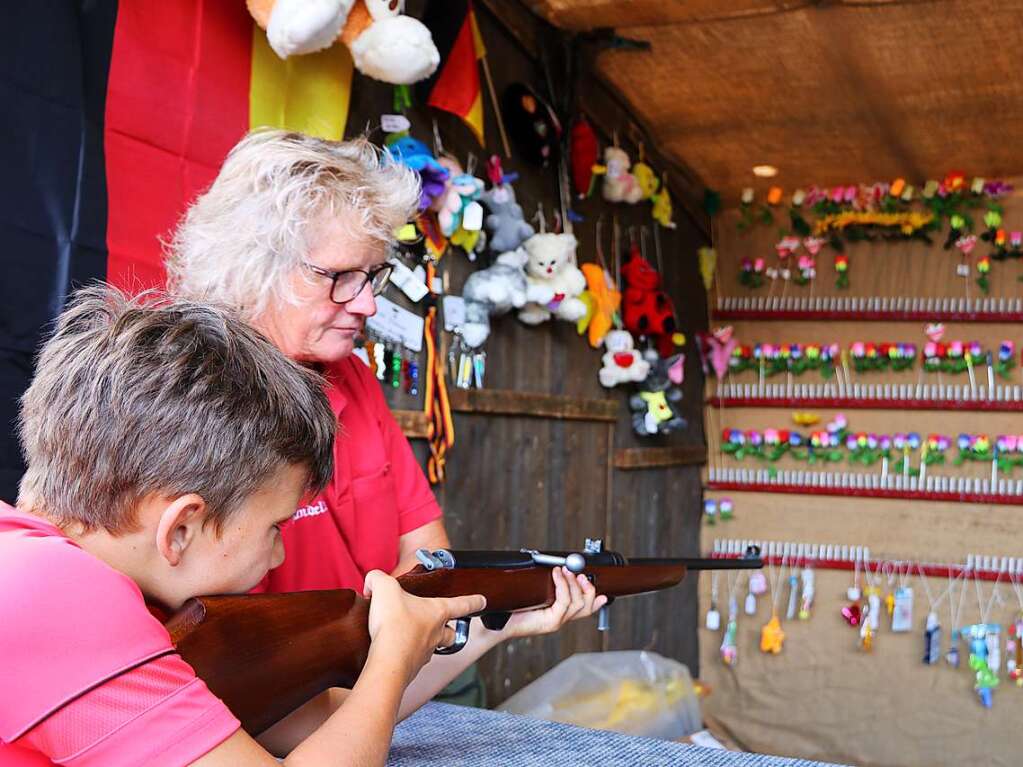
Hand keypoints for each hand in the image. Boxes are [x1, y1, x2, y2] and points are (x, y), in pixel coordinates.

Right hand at [363, 570, 484, 683]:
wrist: (387, 662)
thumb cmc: (394, 624)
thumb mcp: (384, 588)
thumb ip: (378, 579)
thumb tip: (372, 583)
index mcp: (437, 612)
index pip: (462, 604)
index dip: (473, 601)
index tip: (483, 601)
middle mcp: (436, 634)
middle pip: (451, 633)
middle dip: (450, 630)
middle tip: (444, 626)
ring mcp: (424, 653)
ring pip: (433, 648)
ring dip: (425, 642)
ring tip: (408, 636)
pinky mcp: (410, 668)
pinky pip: (412, 659)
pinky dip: (405, 654)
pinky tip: (391, 650)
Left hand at [496, 566, 607, 638]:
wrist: (497, 623)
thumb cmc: (511, 607)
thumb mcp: (532, 593)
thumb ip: (545, 586)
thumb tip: (554, 568)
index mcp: (557, 615)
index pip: (583, 611)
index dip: (595, 602)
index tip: (603, 594)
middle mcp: (559, 620)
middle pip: (585, 607)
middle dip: (587, 589)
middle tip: (581, 574)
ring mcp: (555, 623)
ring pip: (577, 603)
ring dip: (573, 583)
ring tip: (566, 570)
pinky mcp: (550, 622)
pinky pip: (564, 602)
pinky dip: (563, 586)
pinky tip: (557, 574)